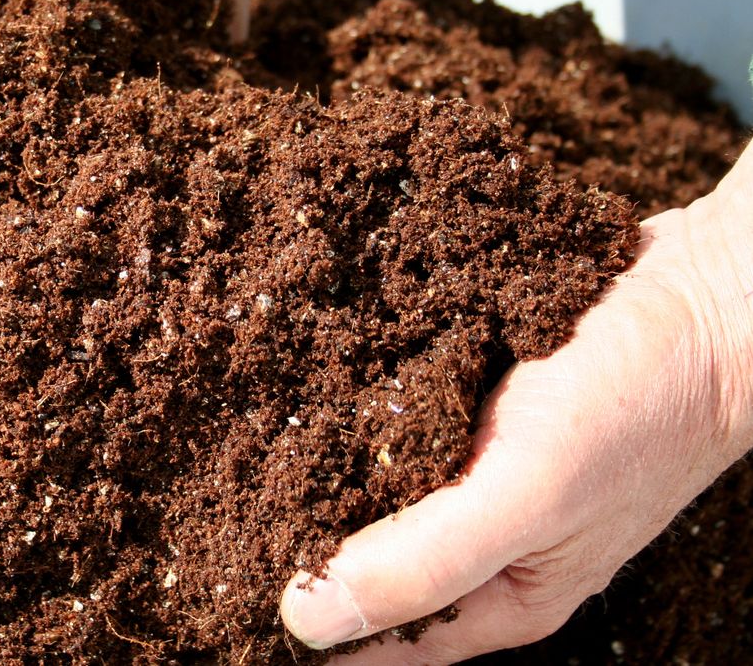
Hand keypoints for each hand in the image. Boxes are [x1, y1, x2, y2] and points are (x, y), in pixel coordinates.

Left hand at [279, 153, 752, 662]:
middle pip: (372, 559)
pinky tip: (311, 378)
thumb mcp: (529, 495)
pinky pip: (404, 420)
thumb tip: (307, 620)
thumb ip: (424, 560)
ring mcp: (485, 470)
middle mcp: (486, 540)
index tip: (230, 591)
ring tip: (246, 442)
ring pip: (380, 484)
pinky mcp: (482, 407)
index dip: (312, 622)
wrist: (704, 295)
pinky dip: (360, 407)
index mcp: (502, 594)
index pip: (381, 637)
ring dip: (324, 466)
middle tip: (223, 503)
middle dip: (304, 536)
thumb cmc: (641, 407)